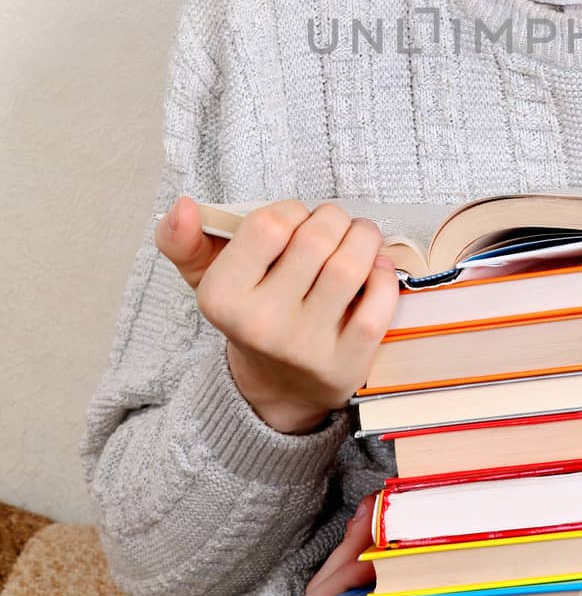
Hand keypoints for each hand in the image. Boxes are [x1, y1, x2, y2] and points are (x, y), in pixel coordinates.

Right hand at [156, 196, 399, 434]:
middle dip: (333, 219)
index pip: (270, 222)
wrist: (277, 388)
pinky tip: (374, 271)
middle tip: (333, 227)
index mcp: (223, 297)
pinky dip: (384, 274)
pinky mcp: (348, 361)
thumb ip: (186, 241)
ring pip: (351, 265)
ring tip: (359, 238)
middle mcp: (262, 324)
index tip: (294, 223)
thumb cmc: (251, 314)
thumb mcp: (210, 278)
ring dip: (364, 237)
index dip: (292, 211)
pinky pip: (379, 301)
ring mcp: (307, 346)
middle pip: (317, 237)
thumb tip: (183, 207)